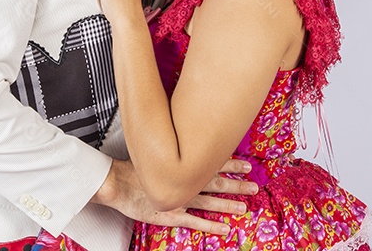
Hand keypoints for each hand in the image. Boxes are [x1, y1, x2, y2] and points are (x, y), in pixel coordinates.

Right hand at [93, 158, 257, 233]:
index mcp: (182, 166)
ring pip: (209, 202)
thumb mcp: (157, 153)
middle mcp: (183, 181)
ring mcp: (178, 199)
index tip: (247, 165)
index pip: (211, 163)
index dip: (231, 164)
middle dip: (236, 185)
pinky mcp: (170, 214)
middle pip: (215, 182)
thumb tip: (191, 142)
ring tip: (244, 208)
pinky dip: (210, 225)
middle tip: (254, 186)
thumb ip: (175, 150)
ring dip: (227, 205)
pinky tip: (225, 229)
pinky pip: (194, 221)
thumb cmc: (136, 168)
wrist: (117, 181)